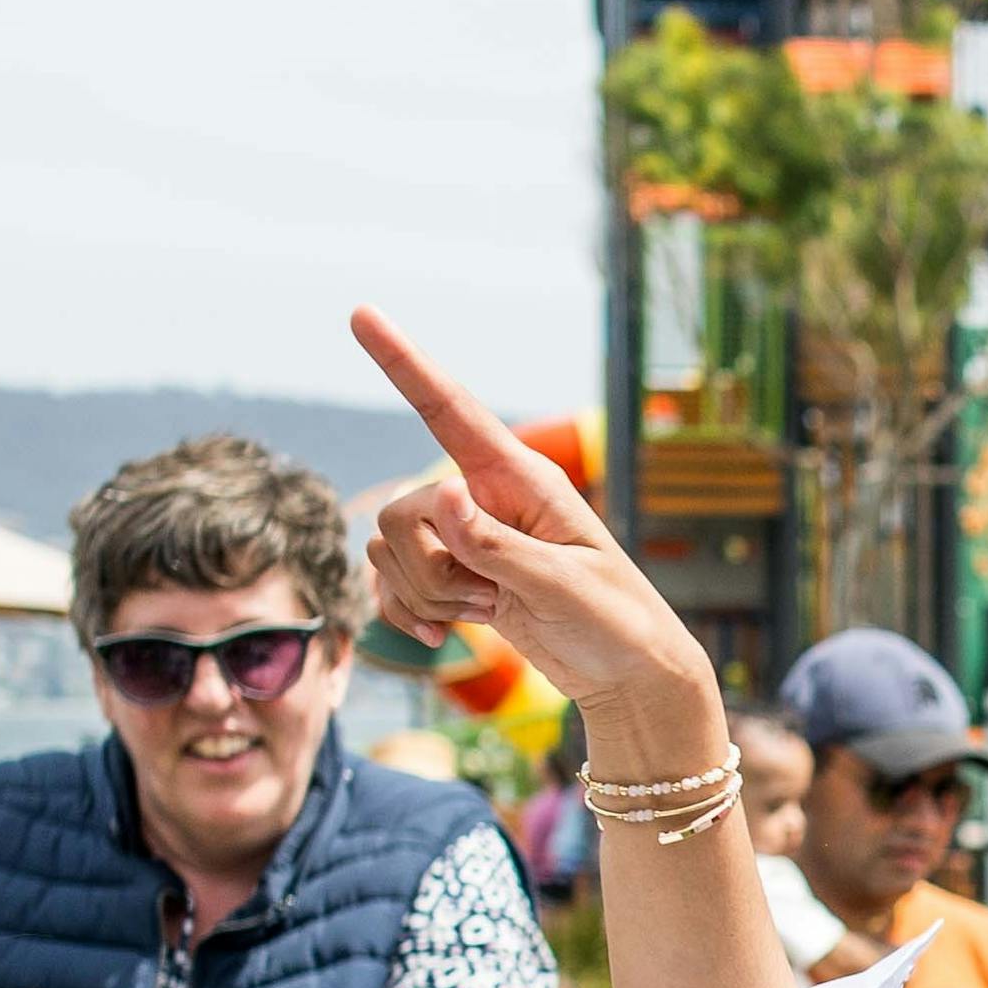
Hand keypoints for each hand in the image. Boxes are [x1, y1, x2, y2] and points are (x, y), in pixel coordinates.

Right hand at [348, 316, 721, 757]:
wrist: (627, 675)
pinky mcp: (453, 576)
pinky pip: (391, 582)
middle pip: (403, 510)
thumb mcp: (562, 585)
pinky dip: (408, 613)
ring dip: (427, 595)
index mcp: (522, 478)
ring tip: (488, 612)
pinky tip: (447, 636)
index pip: (449, 409)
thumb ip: (496, 544)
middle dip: (429, 568)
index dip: (402, 361)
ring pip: (390, 548)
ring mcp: (466, 537)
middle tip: (488, 600)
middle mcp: (486, 497)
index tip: (361, 313)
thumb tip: (441, 495)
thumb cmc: (613, 622)